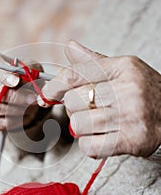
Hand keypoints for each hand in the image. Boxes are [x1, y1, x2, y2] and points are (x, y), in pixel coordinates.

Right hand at [0, 50, 42, 131]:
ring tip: (33, 109)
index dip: (1, 72)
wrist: (27, 100)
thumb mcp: (33, 70)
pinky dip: (12, 121)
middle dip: (10, 95)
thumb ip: (30, 70)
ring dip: (15, 110)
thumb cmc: (27, 80)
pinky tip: (26, 117)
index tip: (16, 81)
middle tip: (31, 99)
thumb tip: (23, 77)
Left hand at [38, 40, 160, 157]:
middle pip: (72, 101)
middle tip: (88, 109)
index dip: (54, 86)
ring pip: (78, 125)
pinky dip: (90, 145)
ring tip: (98, 124)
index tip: (49, 93)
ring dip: (82, 128)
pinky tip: (102, 138)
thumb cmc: (146, 92)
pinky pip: (89, 147)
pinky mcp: (131, 140)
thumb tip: (70, 47)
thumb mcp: (125, 69)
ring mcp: (130, 116)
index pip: (74, 74)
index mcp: (123, 67)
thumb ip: (95, 62)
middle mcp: (127, 90)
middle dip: (74, 108)